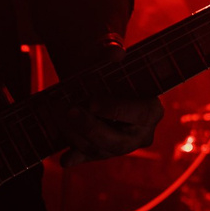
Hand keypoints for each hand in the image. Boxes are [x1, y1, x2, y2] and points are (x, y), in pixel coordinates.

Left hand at [55, 49, 164, 167]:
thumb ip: (111, 51)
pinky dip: (75, 158)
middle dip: (91, 127)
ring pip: (99, 150)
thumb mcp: (106, 53)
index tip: (92, 102)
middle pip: (118, 141)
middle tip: (70, 111)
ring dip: (75, 135)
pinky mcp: (101, 152)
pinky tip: (64, 159)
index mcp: (151, 110)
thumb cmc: (105, 66)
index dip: (116, 110)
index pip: (140, 113)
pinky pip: (87, 158)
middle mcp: (140, 134)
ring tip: (57, 114)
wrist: (93, 79)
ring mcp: (121, 147)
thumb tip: (116, 53)